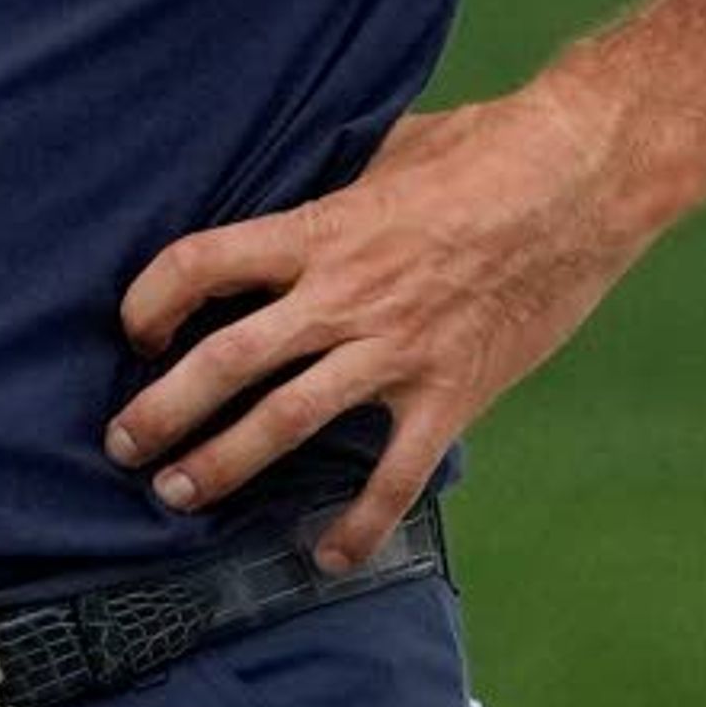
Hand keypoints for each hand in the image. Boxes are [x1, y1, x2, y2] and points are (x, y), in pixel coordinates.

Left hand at [105, 91, 654, 571]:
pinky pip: (394, 475)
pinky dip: (358, 524)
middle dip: (162, 408)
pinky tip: (327, 557)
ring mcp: (396, 349)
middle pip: (225, 358)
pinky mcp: (451, 392)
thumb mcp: (387, 150)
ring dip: (224, 463)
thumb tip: (293, 187)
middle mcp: (343, 295)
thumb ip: (332, 185)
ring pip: (286, 420)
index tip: (133, 330)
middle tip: (123, 444)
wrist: (582, 179)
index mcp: (320, 229)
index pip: (201, 263)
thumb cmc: (484, 150)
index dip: (150, 299)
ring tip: (180, 494)